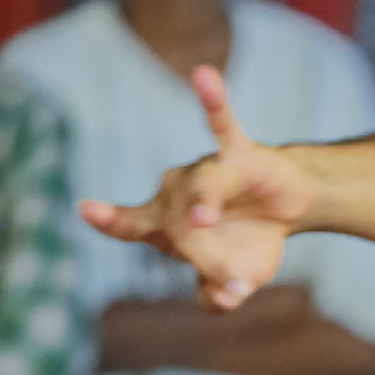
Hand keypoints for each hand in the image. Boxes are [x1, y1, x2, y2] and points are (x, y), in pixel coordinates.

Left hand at [80, 67, 315, 309]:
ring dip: (203, 206)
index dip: (110, 218)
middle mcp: (178, 192)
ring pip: (199, 187)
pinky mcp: (239, 153)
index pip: (131, 223)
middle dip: (190, 246)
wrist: (288, 207)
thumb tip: (227, 297)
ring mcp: (207, 170)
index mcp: (167, 225)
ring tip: (205, 223)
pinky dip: (214, 101)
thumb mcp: (239, 279)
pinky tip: (203, 76)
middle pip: (171, 217)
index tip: (86, 208)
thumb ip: (222, 296)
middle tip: (223, 277)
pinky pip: (224, 124)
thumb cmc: (249, 240)